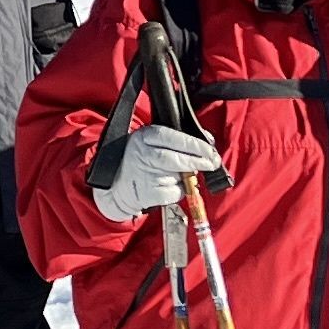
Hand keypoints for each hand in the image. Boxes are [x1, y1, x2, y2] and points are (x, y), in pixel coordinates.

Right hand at [90, 120, 221, 221]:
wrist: (116, 185)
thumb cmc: (140, 159)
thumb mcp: (153, 141)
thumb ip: (179, 138)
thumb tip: (208, 141)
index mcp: (144, 136)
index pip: (172, 137)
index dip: (194, 144)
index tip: (210, 150)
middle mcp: (142, 154)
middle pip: (175, 158)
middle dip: (198, 161)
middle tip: (212, 163)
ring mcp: (144, 174)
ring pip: (178, 176)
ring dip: (187, 176)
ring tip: (181, 174)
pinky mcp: (148, 193)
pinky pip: (174, 193)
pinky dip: (179, 191)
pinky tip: (171, 186)